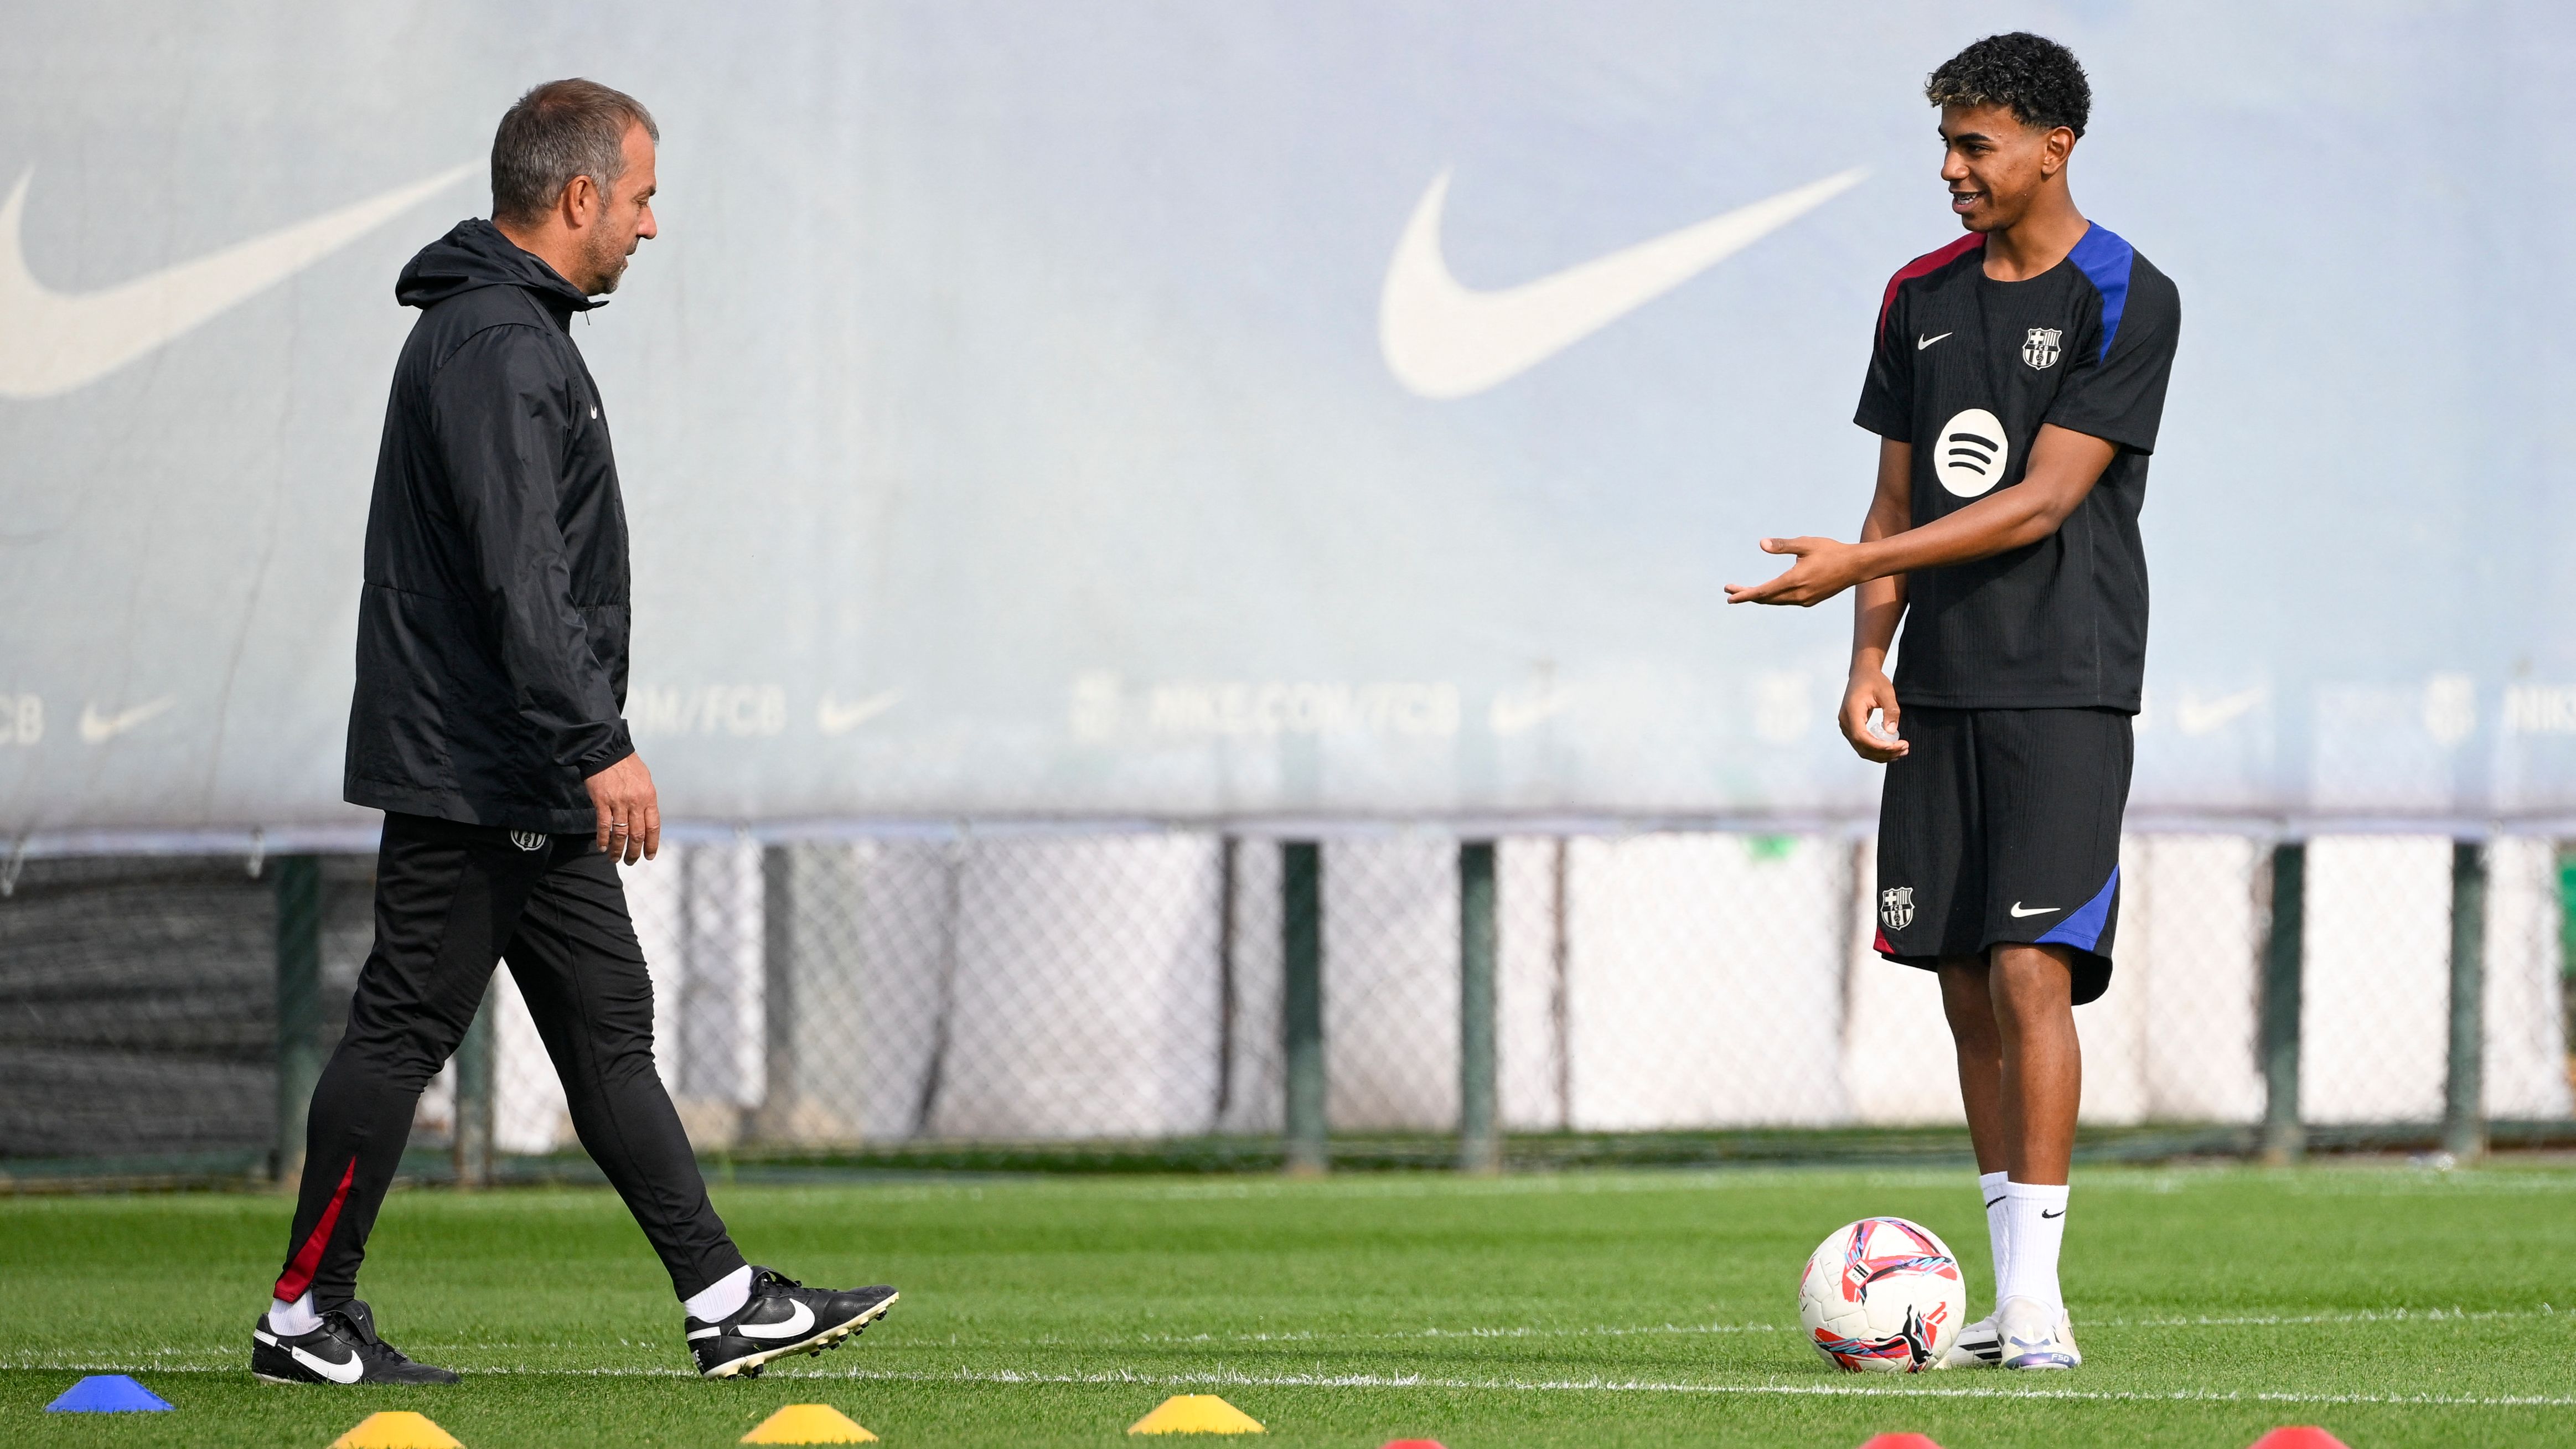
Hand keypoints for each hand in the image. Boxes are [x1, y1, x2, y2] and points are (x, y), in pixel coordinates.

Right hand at [584, 752, 660, 863]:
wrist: (607, 751)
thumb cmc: (627, 765)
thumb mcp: (645, 781)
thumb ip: (646, 801)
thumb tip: (646, 819)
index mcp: (649, 797)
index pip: (653, 827)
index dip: (652, 844)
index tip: (649, 855)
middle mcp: (635, 802)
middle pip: (637, 834)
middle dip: (635, 852)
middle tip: (631, 861)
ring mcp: (618, 803)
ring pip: (620, 833)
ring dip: (618, 849)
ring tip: (615, 859)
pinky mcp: (602, 802)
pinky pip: (603, 826)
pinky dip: (603, 839)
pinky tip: (602, 847)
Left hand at [1724, 536, 1865, 606]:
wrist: (1856, 566)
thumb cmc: (1831, 551)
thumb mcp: (1806, 544)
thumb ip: (1783, 545)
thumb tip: (1761, 544)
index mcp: (1795, 580)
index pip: (1763, 591)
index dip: (1745, 594)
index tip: (1730, 596)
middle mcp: (1798, 594)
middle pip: (1766, 598)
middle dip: (1747, 595)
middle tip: (1730, 591)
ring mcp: (1805, 599)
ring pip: (1776, 601)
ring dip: (1760, 597)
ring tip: (1745, 593)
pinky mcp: (1810, 600)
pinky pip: (1786, 601)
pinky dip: (1773, 598)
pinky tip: (1768, 593)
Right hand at [1839, 670, 1907, 762]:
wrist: (1862, 674)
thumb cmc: (1872, 680)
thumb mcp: (1886, 692)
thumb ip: (1890, 711)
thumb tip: (1891, 731)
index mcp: (1851, 710)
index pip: (1860, 736)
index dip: (1877, 745)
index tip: (1895, 745)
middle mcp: (1846, 721)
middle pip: (1861, 746)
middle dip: (1883, 752)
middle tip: (1904, 749)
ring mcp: (1847, 726)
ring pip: (1862, 748)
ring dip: (1881, 754)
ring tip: (1901, 751)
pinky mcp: (1852, 728)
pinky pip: (1862, 744)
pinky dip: (1877, 750)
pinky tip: (1891, 749)